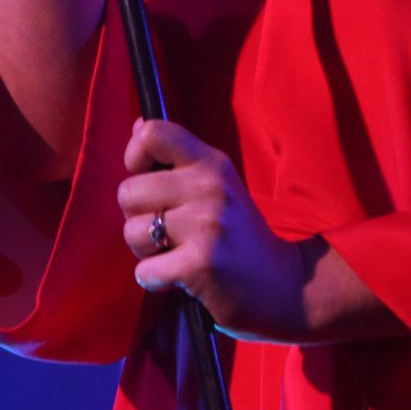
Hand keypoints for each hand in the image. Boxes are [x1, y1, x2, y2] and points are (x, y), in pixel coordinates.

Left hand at [118, 118, 310, 341]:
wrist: (282, 284)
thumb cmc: (237, 232)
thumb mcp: (217, 182)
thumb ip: (177, 156)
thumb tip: (137, 125)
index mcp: (210, 161)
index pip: (151, 134)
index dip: (135, 158)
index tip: (148, 180)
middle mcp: (208, 186)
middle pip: (128, 191)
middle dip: (137, 217)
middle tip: (166, 231)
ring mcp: (206, 224)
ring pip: (131, 232)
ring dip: (145, 251)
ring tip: (175, 253)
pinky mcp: (201, 264)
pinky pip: (145, 271)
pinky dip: (155, 280)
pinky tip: (180, 277)